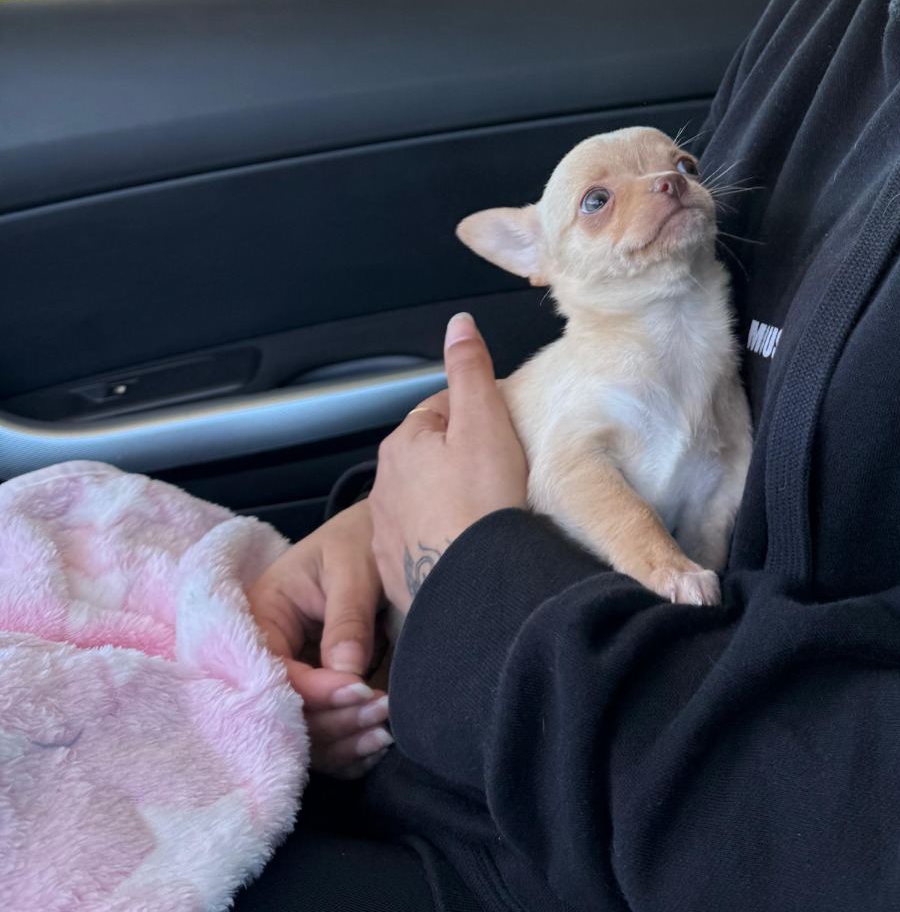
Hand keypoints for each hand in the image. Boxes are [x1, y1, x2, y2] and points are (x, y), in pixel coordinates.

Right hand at [247, 499, 394, 777]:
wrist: (378, 536)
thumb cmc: (360, 540)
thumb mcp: (353, 567)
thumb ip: (348, 618)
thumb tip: (347, 673)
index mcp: (263, 616)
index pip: (275, 671)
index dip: (316, 690)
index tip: (361, 689)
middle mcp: (269, 656)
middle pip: (286, 713)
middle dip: (334, 719)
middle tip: (383, 710)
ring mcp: (294, 681)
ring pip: (305, 735)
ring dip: (345, 739)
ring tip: (388, 727)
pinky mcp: (318, 699)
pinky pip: (325, 741)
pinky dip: (350, 752)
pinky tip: (380, 743)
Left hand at [369, 313, 528, 619]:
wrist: (476, 587)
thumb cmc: (483, 503)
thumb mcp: (485, 419)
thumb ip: (470, 369)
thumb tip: (458, 325)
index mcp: (403, 444)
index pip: (441, 411)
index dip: (478, 417)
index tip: (503, 433)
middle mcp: (384, 486)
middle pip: (431, 457)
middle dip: (461, 460)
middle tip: (501, 474)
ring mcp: (388, 532)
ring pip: (425, 501)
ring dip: (450, 501)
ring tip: (489, 512)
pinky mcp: (397, 573)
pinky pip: (423, 543)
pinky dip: (443, 539)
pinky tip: (470, 545)